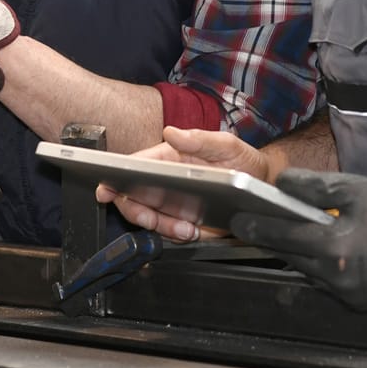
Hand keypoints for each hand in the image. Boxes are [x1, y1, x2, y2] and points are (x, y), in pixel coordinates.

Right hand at [96, 127, 270, 241]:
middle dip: (136, 211)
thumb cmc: (240, 158)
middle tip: (150, 219)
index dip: (113, 177)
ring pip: (149, 218)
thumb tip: (170, 132)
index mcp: (166, 156)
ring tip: (186, 229)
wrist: (261, 183)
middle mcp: (163, 179)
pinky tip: (192, 231)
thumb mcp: (226, 144)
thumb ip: (199, 138)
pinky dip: (175, 236)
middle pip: (132, 197)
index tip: (105, 190)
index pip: (133, 165)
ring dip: (161, 227)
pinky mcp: (183, 221)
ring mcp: (171, 202)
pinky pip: (168, 232)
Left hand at [231, 170, 366, 310]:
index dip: (255, 227)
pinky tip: (313, 249)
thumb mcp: (351, 189)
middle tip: (247, 224)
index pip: (282, 235)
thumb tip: (278, 186)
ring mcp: (348, 294)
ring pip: (304, 271)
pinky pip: (323, 283)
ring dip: (292, 253)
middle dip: (269, 238)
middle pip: (289, 255)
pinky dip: (314, 266)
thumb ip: (311, 187)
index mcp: (335, 247)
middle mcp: (338, 277)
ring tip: (279, 232)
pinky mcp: (357, 303)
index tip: (235, 220)